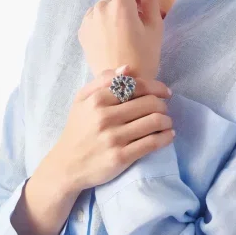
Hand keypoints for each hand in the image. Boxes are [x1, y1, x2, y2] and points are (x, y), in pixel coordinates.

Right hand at [50, 66, 173, 191]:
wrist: (67, 165)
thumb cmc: (77, 130)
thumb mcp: (81, 101)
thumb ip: (102, 81)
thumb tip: (128, 69)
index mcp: (97, 100)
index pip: (136, 86)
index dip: (156, 87)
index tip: (165, 92)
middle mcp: (105, 117)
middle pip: (149, 103)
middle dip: (162, 105)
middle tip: (163, 109)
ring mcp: (113, 138)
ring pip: (154, 122)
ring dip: (167, 121)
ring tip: (166, 122)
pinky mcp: (120, 157)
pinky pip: (152, 143)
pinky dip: (166, 137)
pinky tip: (168, 135)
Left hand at [78, 0, 162, 79]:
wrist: (122, 84)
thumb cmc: (144, 57)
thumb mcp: (154, 26)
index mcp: (121, 3)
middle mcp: (101, 6)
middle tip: (140, 17)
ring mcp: (89, 18)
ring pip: (106, 4)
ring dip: (116, 9)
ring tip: (126, 30)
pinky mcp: (83, 30)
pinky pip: (96, 16)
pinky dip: (105, 19)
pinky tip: (114, 37)